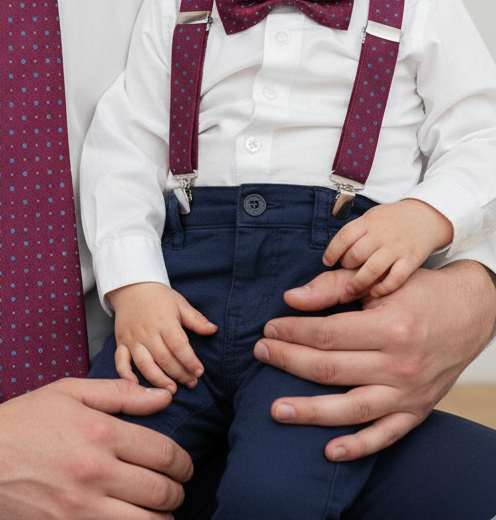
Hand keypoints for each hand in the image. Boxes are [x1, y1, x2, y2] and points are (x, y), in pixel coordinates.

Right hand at [0, 376, 192, 518]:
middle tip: (172, 490)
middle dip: (176, 493)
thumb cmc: (22, 420)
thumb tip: (164, 396)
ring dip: (160, 519)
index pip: (165, 454)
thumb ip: (121, 394)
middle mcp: (94, 471)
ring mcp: (79, 508)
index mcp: (100, 431)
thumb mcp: (69, 392)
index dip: (183, 463)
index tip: (181, 467)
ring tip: (154, 510)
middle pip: (162, 493)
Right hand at [108, 282, 217, 392]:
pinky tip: (137, 385)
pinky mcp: (121, 343)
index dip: (190, 361)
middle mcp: (147, 331)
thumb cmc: (159, 297)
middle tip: (192, 383)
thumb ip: (196, 319)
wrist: (131, 287)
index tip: (199, 372)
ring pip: (145, 364)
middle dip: (180, 374)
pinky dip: (126, 375)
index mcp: (164, 321)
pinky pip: (121, 362)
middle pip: (164, 359)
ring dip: (159, 380)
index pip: (179, 345)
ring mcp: (132, 338)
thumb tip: (214, 330)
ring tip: (172, 390)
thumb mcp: (180, 303)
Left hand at [253, 259, 495, 461]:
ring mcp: (409, 393)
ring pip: (351, 409)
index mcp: (389, 327)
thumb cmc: (420, 291)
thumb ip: (334, 287)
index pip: (327, 334)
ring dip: (310, 412)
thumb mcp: (380, 280)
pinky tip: (328, 450)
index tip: (269, 328)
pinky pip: (385, 436)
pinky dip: (358, 447)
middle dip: (288, 362)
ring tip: (275, 410)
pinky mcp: (418, 411)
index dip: (292, 331)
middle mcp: (400, 365)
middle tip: (260, 353)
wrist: (471, 312)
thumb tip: (291, 299)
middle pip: (332, 370)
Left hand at [323, 199, 453, 297]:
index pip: (344, 236)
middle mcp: (382, 234)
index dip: (332, 251)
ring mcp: (397, 247)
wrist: (424, 217)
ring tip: (352, 289)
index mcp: (369, 221)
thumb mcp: (372, 217)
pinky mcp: (411, 260)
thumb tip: (335, 252)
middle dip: (346, 266)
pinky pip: (395, 278)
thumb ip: (356, 232)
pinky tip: (375, 292)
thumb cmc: (392, 220)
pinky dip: (383, 288)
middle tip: (345, 272)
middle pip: (356, 254)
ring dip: (359, 282)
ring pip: (372, 269)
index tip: (327, 262)